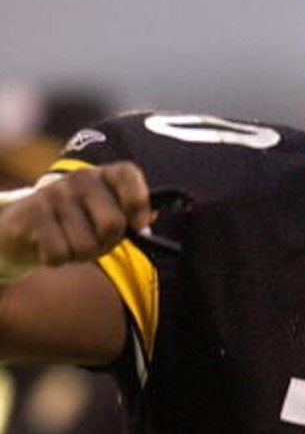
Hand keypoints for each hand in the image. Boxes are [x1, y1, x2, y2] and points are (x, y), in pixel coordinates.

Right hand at [0, 162, 152, 269]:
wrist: (26, 224)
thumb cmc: (80, 222)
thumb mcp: (109, 214)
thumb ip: (133, 216)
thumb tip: (149, 219)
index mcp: (106, 174)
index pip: (129, 176)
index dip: (139, 204)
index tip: (138, 225)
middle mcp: (82, 177)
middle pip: (113, 224)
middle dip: (108, 243)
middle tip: (97, 240)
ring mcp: (56, 192)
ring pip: (85, 245)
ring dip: (81, 254)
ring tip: (71, 241)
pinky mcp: (32, 213)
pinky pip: (60, 254)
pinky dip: (58, 259)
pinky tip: (52, 244)